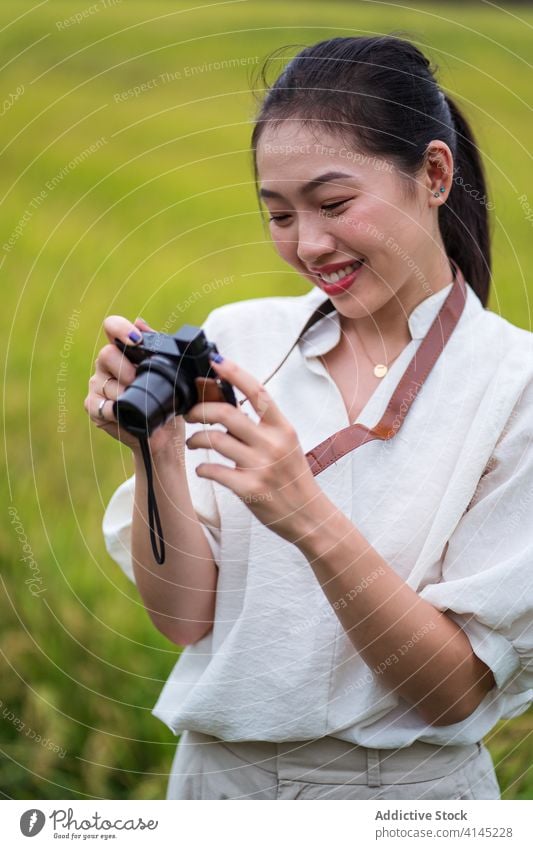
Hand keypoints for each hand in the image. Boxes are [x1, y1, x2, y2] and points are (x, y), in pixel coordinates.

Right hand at [84, 316, 185, 457]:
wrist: (165, 434)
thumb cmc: (166, 400)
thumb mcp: (169, 373)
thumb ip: (156, 346)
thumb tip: (139, 321)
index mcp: (124, 350)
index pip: (112, 328)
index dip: (120, 328)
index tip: (136, 340)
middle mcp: (107, 364)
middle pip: (106, 354)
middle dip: (126, 369)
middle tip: (140, 381)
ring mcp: (98, 384)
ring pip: (105, 382)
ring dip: (125, 394)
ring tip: (140, 402)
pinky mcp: (93, 406)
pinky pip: (101, 405)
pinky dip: (115, 411)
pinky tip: (125, 414)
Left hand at [183, 354, 324, 543]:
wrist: (308, 515)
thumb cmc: (292, 477)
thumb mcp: (284, 444)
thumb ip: (259, 425)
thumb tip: (226, 402)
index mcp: (282, 428)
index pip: (257, 391)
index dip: (234, 373)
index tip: (216, 361)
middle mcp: (273, 443)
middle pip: (227, 413)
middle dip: (200, 410)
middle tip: (190, 414)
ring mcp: (261, 466)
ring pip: (215, 440)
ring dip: (196, 439)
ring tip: (193, 442)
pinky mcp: (250, 489)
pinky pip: (214, 471)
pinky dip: (202, 469)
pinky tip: (202, 470)